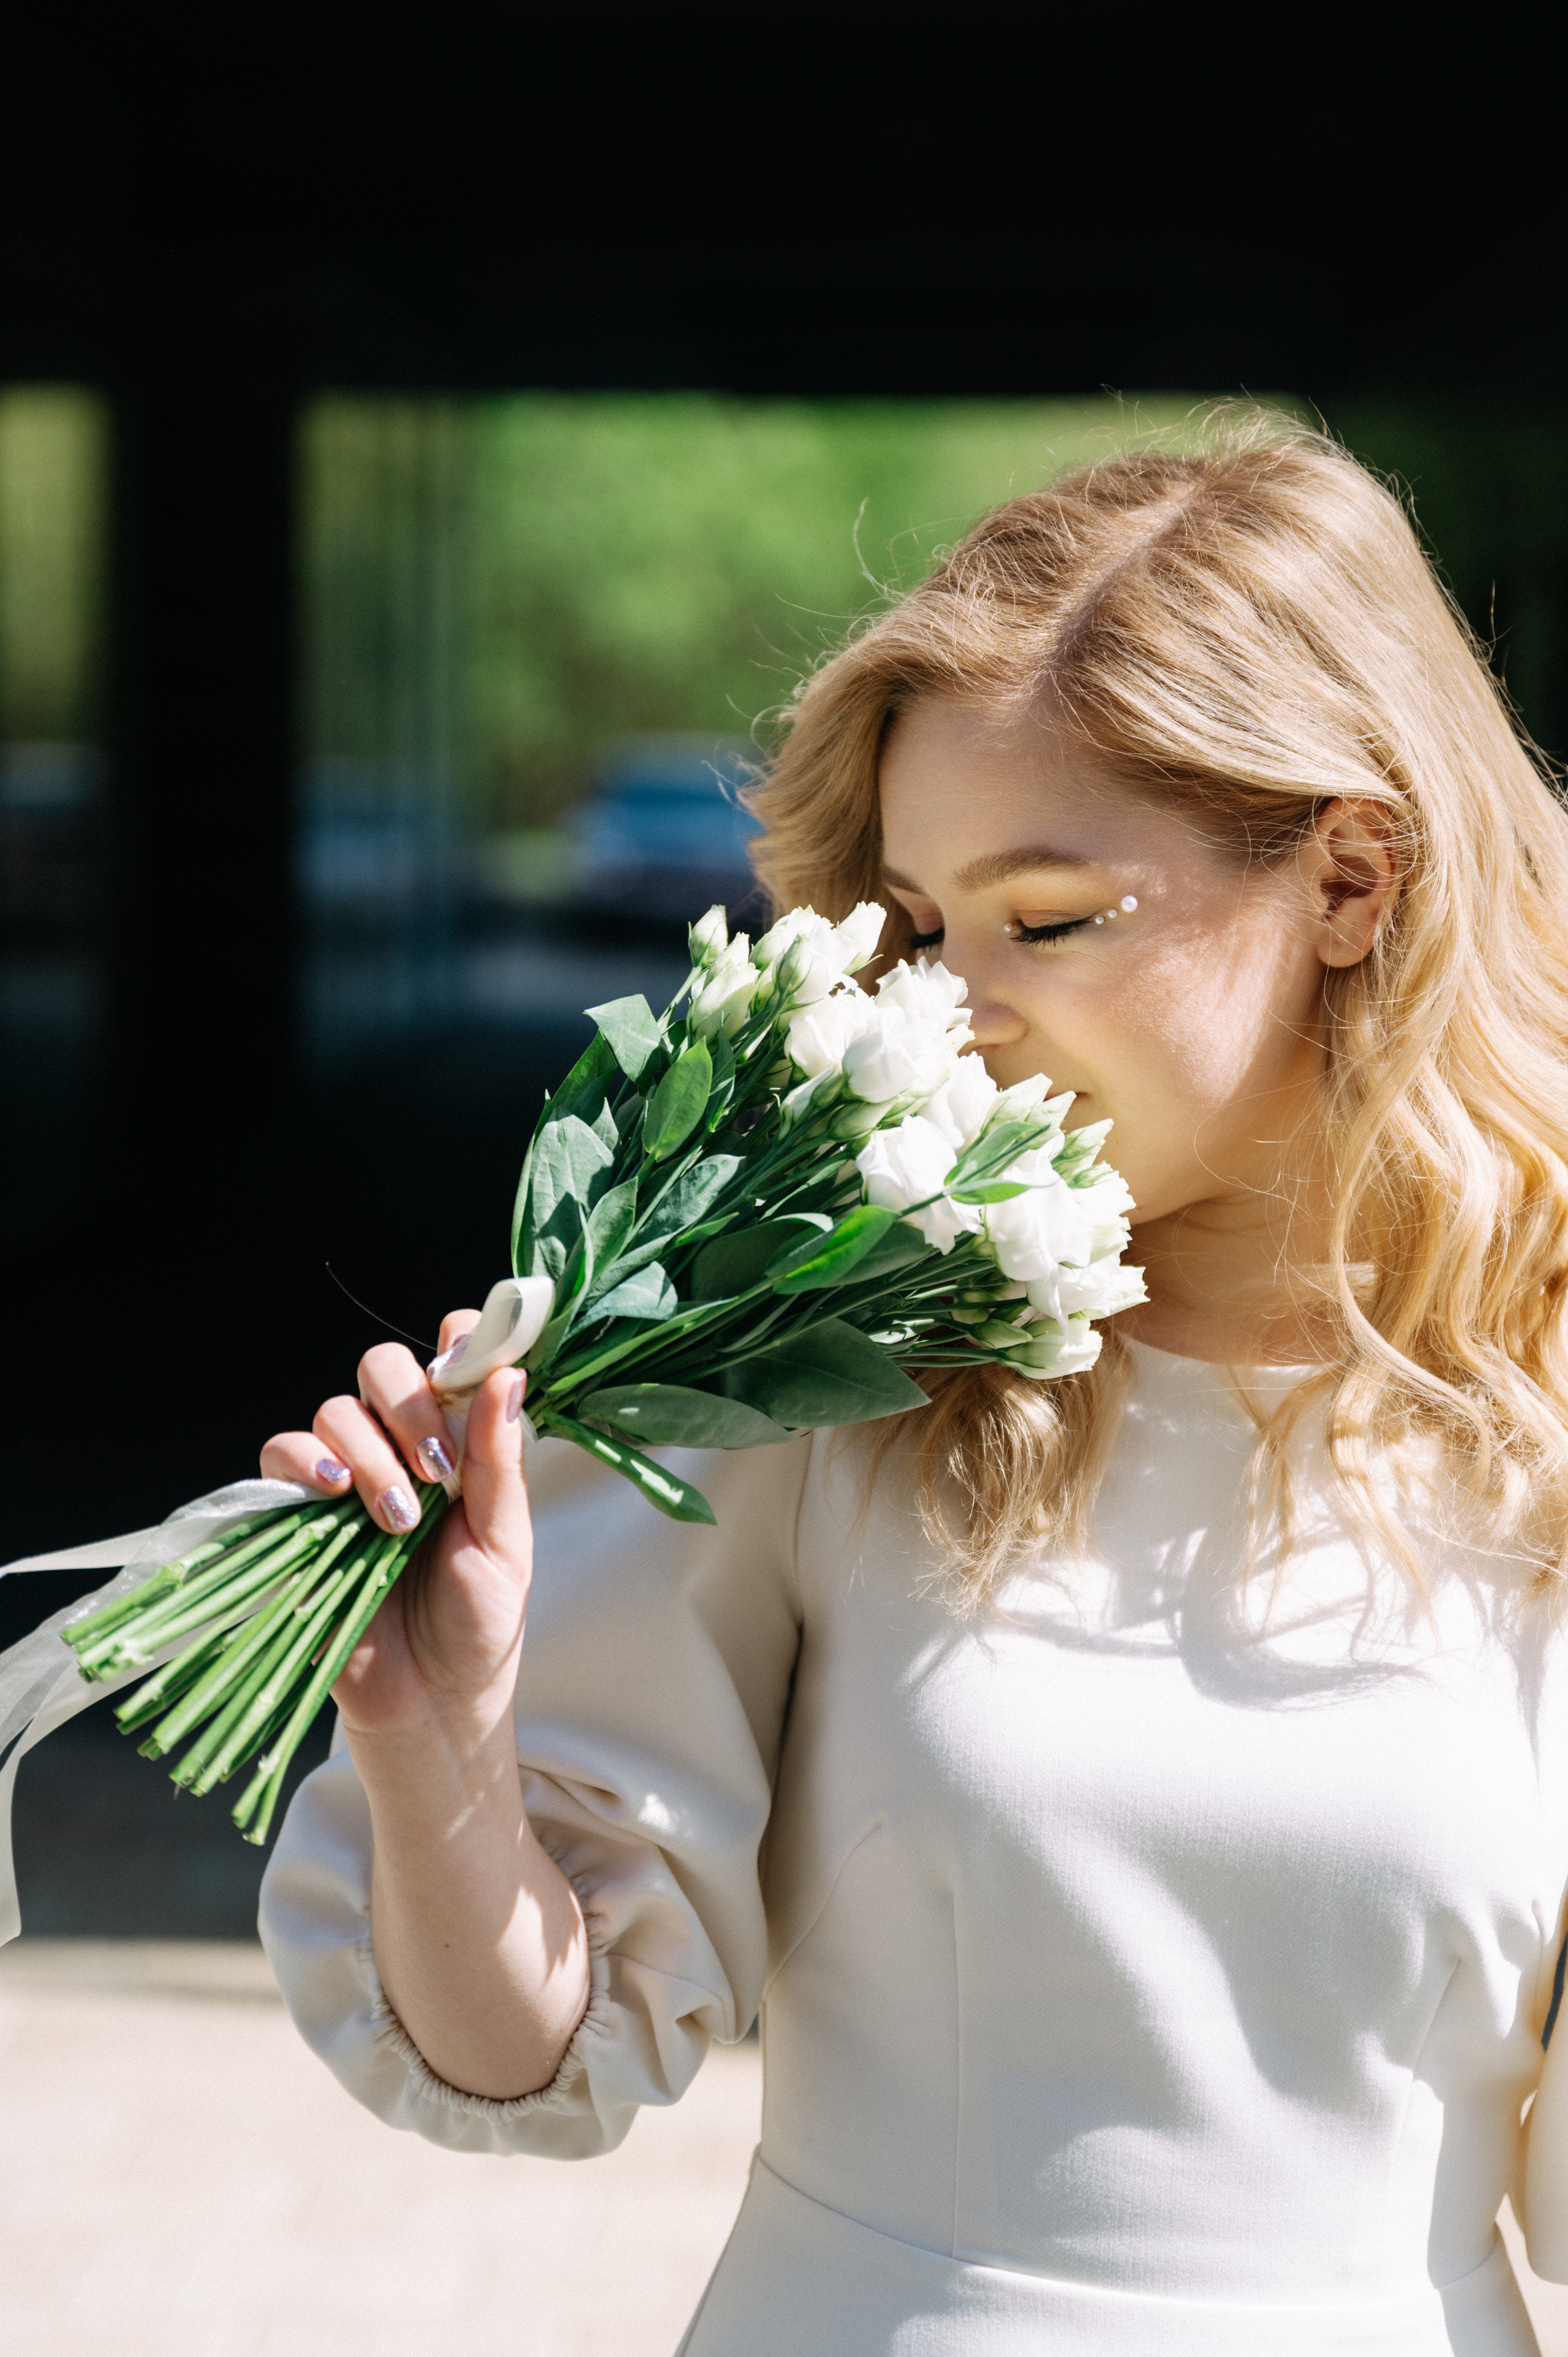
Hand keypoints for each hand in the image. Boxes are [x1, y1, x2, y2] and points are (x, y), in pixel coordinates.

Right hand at [259, 1311, 533, 1744]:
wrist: (431, 1703)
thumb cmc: (476, 1626)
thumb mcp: (504, 1540)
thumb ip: (499, 1458)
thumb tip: (507, 1373)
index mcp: (458, 1445)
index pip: (450, 1359)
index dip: (458, 1345)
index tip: (469, 1365)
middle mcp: (400, 1448)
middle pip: (383, 1366)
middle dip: (409, 1403)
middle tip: (437, 1468)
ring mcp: (346, 1478)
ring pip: (337, 1409)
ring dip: (372, 1452)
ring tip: (398, 1519)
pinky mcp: (299, 1513)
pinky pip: (283, 1453)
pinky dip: (306, 1459)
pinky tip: (336, 1493)